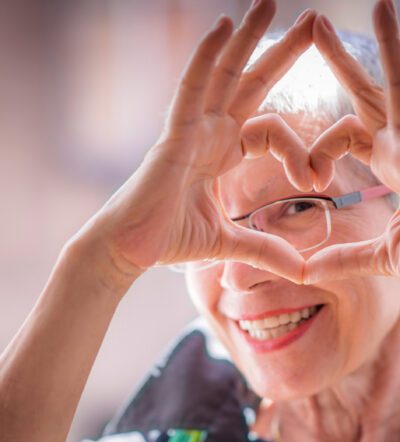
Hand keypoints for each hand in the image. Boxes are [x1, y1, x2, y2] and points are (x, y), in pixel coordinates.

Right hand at [76, 2, 316, 288]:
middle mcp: (208, 134)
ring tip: (269, 1)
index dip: (299, 149)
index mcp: (222, 154)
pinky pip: (190, 90)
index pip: (270, 130)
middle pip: (250, 83)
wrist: (130, 250)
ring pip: (222, 75)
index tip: (316, 178)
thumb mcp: (229, 242)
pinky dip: (205, 58)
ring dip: (246, 37)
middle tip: (311, 20)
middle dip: (280, 52)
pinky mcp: (172, 137)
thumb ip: (265, 249)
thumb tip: (302, 270)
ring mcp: (190, 131)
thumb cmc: (169, 239)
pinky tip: (222, 27)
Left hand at [303, 0, 399, 282]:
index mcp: (386, 159)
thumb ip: (346, 258)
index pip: (338, 138)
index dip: (317, 153)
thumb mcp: (386, 254)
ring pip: (396, 74)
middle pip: (362, 91)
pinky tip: (397, 12)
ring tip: (380, 1)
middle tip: (312, 24)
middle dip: (338, 61)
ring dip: (387, 39)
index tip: (310, 180)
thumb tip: (306, 273)